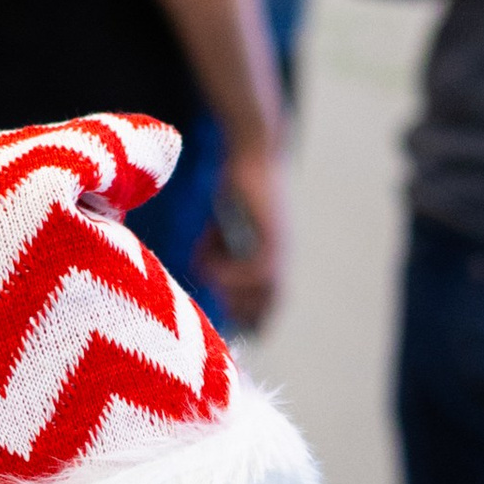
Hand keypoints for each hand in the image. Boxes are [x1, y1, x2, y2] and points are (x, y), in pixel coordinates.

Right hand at [197, 140, 283, 331]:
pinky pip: (254, 270)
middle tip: (216, 313)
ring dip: (232, 292)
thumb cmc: (237, 184)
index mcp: (276, 255)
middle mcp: (283, 254)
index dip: (259, 319)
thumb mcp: (224, 224)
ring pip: (261, 289)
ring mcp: (279, 245)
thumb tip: (199, 272)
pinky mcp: (271, 234)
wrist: (253, 150)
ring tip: (208, 282)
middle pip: (270, 300)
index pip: (274, 298)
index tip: (239, 333)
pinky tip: (208, 267)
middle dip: (243, 313)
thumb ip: (217, 249)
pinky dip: (230, 275)